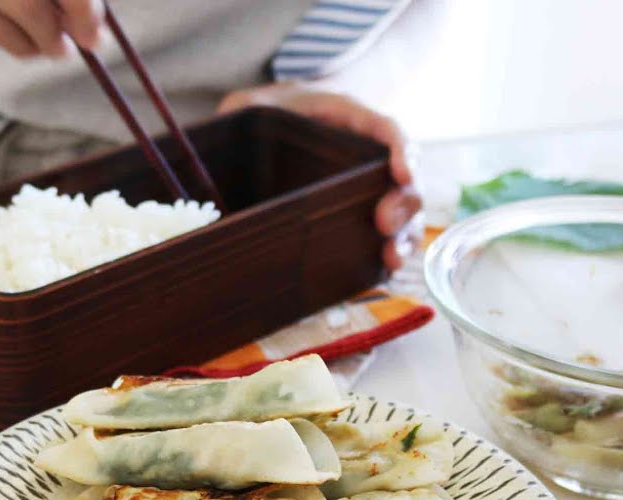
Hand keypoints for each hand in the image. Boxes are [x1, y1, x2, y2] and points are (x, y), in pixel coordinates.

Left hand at [219, 85, 419, 269]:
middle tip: (385, 225)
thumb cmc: (261, 114)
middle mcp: (366, 153)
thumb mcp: (248, 105)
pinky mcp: (356, 215)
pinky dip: (387, 252)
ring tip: (391, 257)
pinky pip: (383, 234)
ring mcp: (365, 187)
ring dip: (404, 234)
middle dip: (404, 203)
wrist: (264, 132)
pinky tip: (384, 271)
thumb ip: (241, 111)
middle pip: (403, 176)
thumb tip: (218, 134)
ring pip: (401, 210)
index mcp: (347, 118)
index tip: (402, 174)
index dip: (401, 150)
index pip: (385, 129)